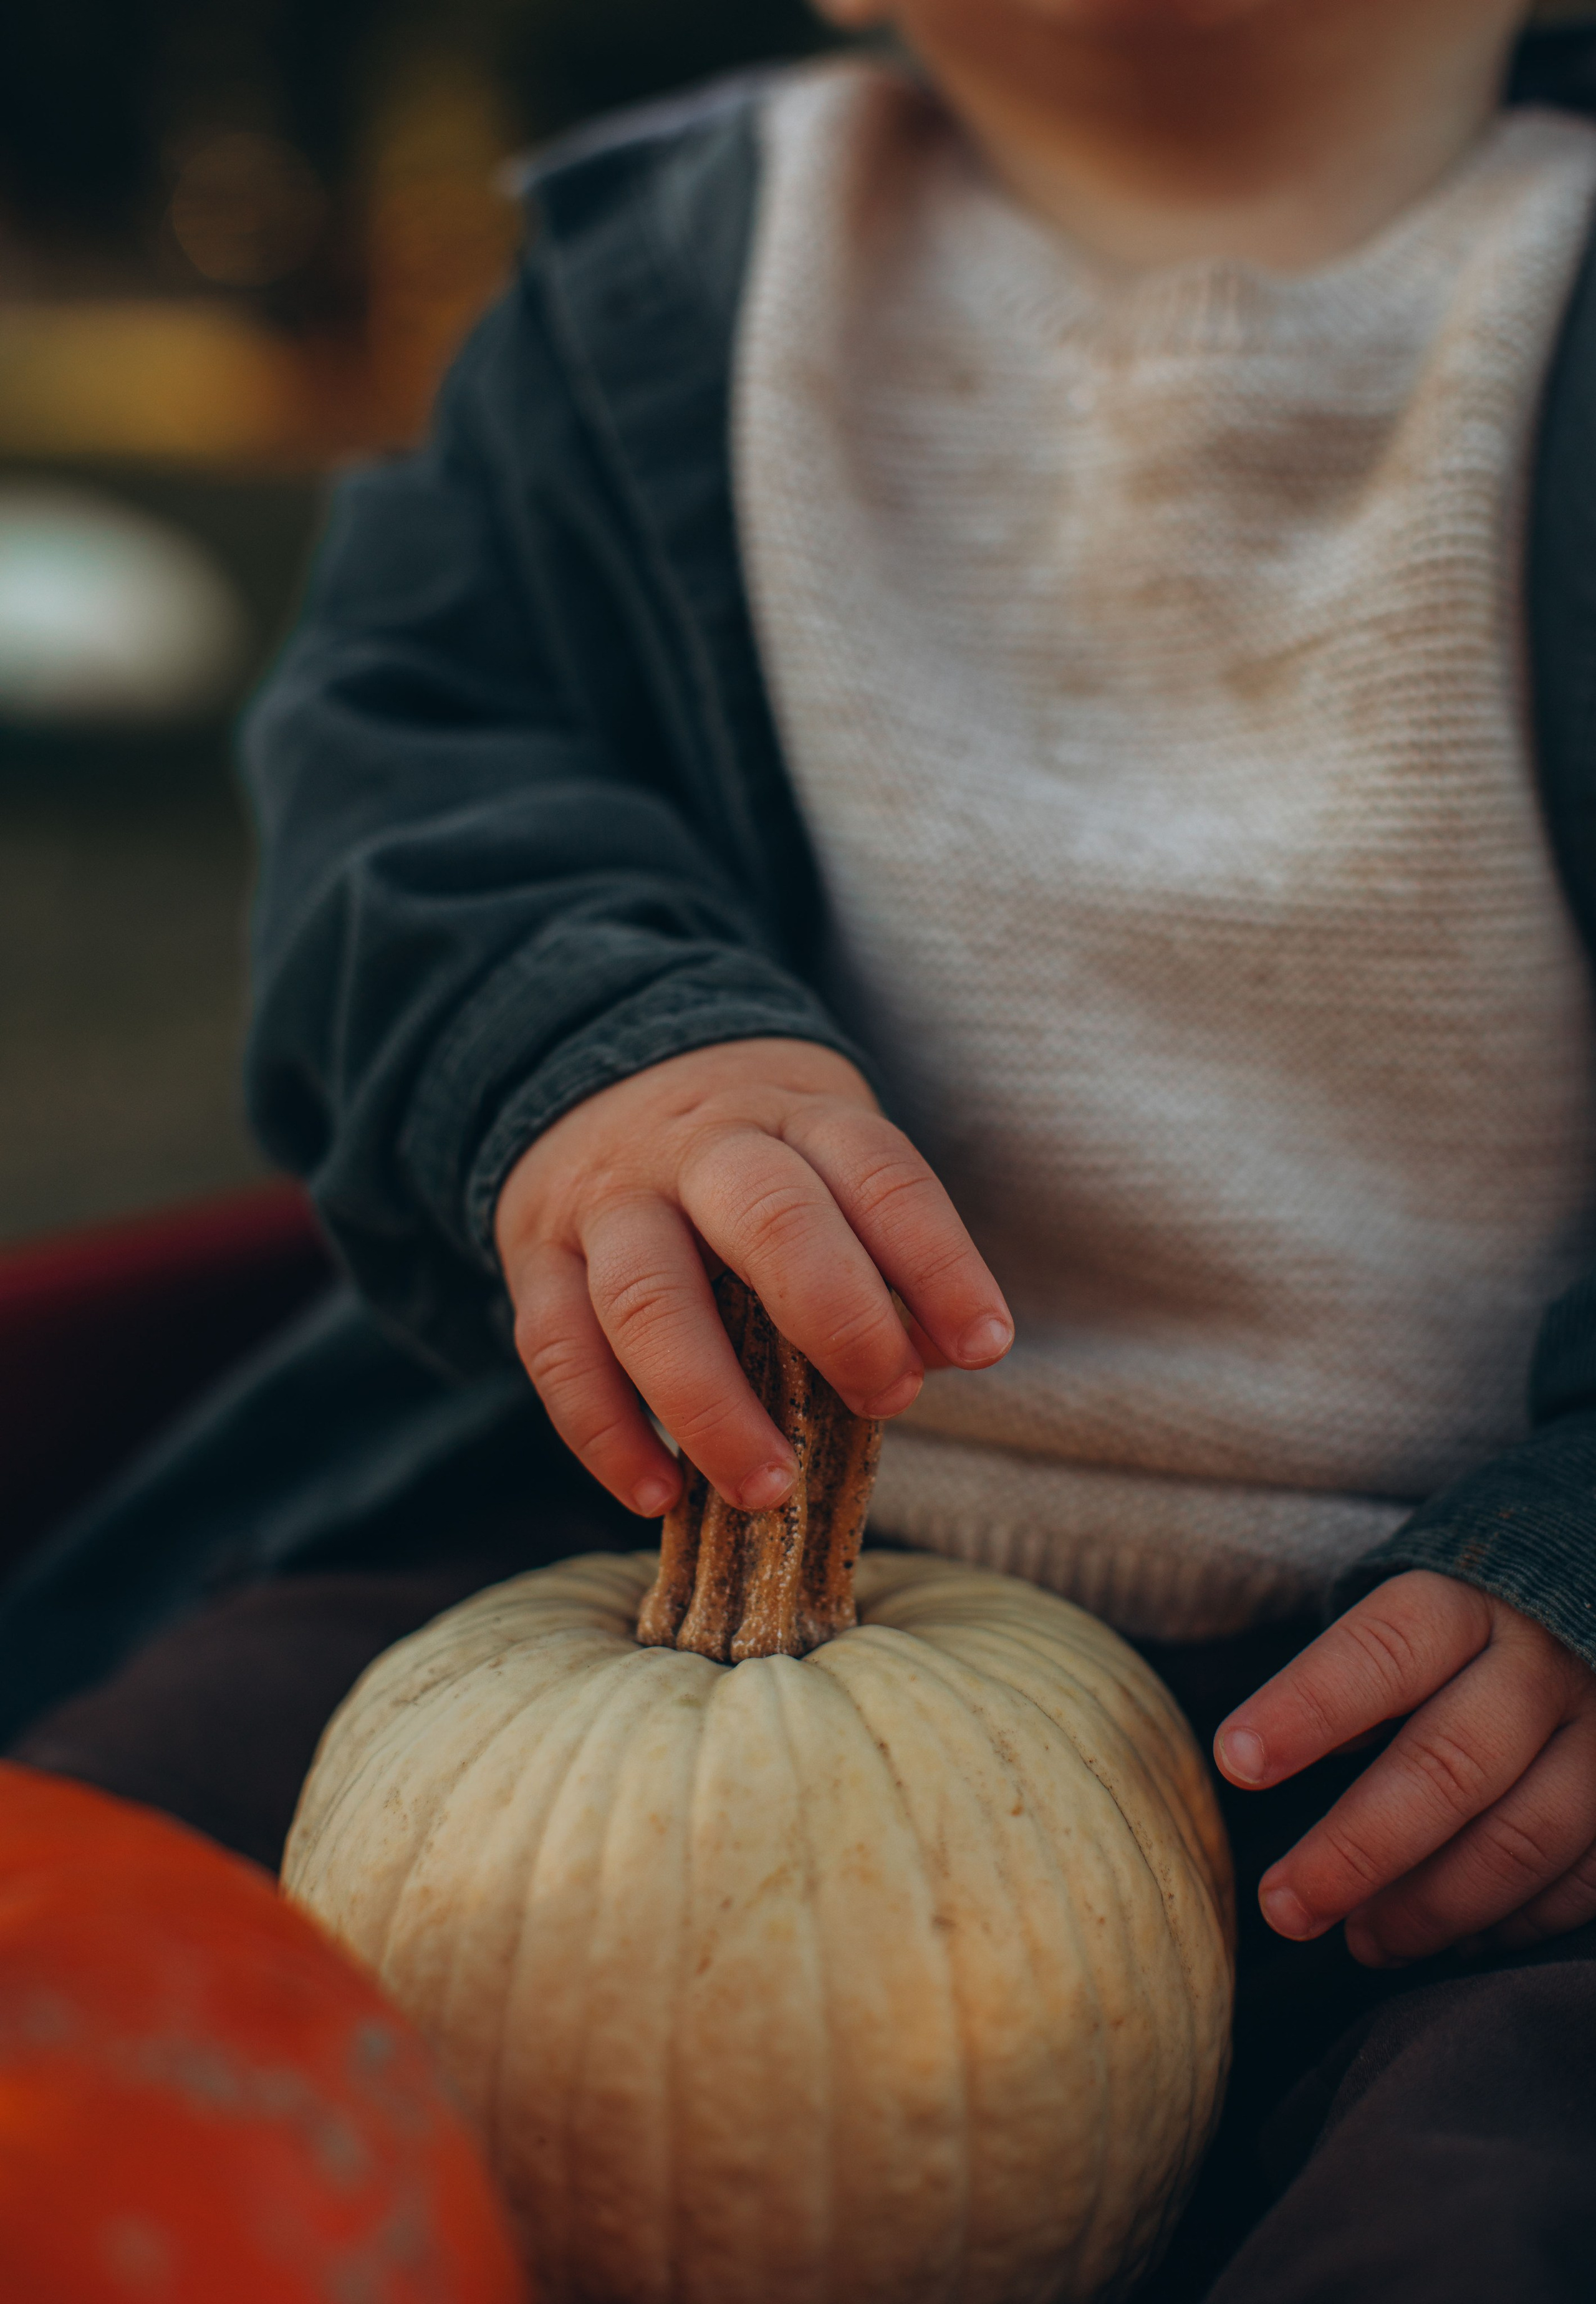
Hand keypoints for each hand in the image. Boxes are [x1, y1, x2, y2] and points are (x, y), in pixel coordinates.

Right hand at [494, 1038, 1012, 1521]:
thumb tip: (928, 1362)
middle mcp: (698, 1146)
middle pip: (768, 1217)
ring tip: (768, 1487)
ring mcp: (607, 1199)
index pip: (880, 1175)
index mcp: (796, 1114)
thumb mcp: (828, 1159)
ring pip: (648, 1297)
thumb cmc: (753, 1154)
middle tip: (884, 1400)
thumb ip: (879, 1253)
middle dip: (837, 1320)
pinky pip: (557, 1350)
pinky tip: (659, 1496)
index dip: (939, 1263)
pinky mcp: (535, 1254)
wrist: (596, 1069)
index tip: (983, 1346)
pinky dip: (606, 1433)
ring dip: (712, 1405)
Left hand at [1214, 1571, 1595, 1965]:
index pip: (1381, 1653)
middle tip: (1283, 1906)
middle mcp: (1541, 1663)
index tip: (1236, 1761)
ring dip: (1431, 1906)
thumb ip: (1350, 1683)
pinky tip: (1453, 1944)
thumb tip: (1264, 1760)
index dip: (1308, 1708)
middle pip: (1447, 1764)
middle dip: (1357, 1848)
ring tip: (1361, 1941)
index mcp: (1464, 1604)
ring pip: (1520, 1838)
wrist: (1585, 1610)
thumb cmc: (1459, 1631)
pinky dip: (1513, 1924)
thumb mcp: (1404, 1623)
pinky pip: (1583, 1878)